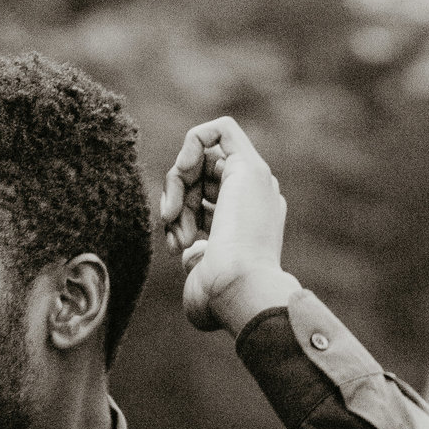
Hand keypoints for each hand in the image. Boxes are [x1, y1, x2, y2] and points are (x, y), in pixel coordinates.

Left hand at [159, 116, 299, 334]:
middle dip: (178, 201)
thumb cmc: (221, 298)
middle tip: (172, 232)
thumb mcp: (202, 276)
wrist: (240, 290)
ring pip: (204, 159)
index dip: (184, 215)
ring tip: (172, 219)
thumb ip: (198, 259)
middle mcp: (256, 201)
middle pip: (202, 180)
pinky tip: (183, 170)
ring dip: (177, 184)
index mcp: (250, 226)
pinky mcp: (250, 166)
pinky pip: (220, 130)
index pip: (208, 204)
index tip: (176, 244)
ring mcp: (256, 183)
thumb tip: (191, 251)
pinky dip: (192, 143)